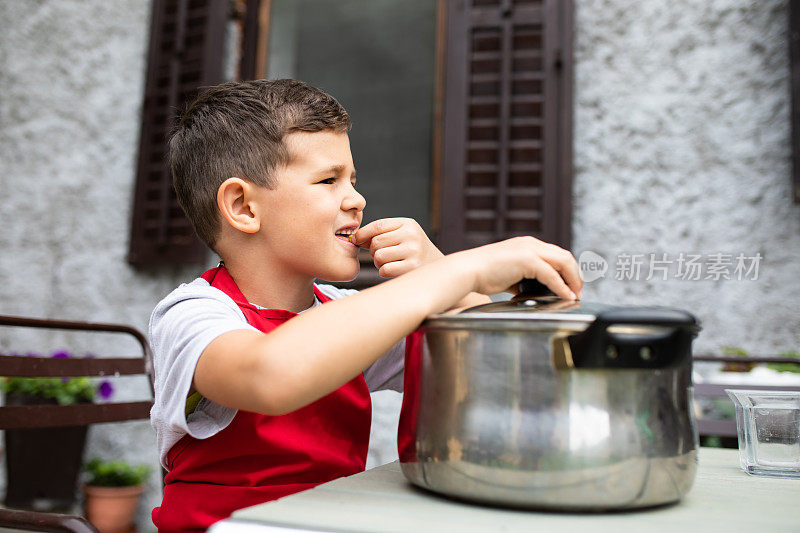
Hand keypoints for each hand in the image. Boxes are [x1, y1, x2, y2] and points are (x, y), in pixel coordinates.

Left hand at [353, 218, 443, 278]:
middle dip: (373, 250)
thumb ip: (381, 234)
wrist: (438, 269)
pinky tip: (393, 270)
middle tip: (382, 255)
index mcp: (408, 224)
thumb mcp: (402, 235)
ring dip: (378, 262)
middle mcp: (412, 235)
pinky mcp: (412, 268)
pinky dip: (384, 272)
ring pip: (379, 256)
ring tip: (389, 262)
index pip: (378, 225)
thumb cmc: (413, 251)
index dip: (363, 233)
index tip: (356, 240)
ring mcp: (413, 251)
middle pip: (376, 242)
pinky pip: (385, 269)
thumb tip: (354, 238)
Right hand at [457, 236, 582, 299]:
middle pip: (565, 256)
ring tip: (574, 293)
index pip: (556, 254)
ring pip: (563, 261)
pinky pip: (552, 274)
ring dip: (573, 279)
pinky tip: (566, 296)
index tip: (570, 285)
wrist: (468, 270)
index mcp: (526, 245)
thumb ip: (520, 279)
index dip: (567, 270)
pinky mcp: (527, 260)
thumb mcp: (507, 274)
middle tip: (577, 291)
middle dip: (575, 275)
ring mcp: (529, 250)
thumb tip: (527, 290)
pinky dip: (561, 287)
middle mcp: (530, 244)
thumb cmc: (482, 274)